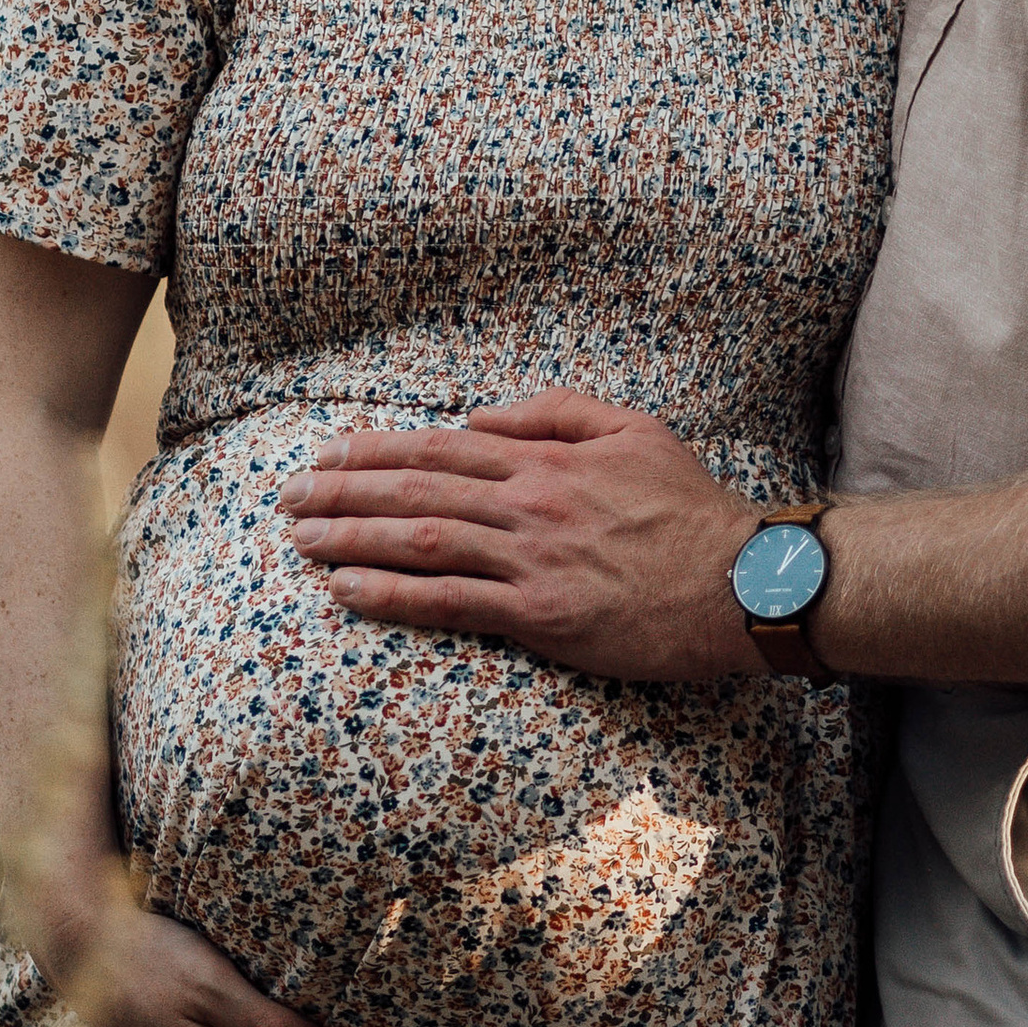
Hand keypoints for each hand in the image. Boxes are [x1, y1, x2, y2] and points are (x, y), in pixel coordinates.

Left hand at [276, 392, 759, 681]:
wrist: (739, 581)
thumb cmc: (689, 508)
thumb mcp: (632, 428)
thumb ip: (554, 411)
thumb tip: (479, 413)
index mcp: (545, 459)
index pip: (441, 447)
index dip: (376, 449)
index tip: (328, 452)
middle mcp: (528, 504)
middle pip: (416, 491)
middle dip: (343, 490)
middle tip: (288, 496)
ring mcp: (531, 561)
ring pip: (421, 541)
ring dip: (350, 538)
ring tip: (300, 538)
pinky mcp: (540, 615)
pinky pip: (450, 603)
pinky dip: (392, 595)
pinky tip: (346, 591)